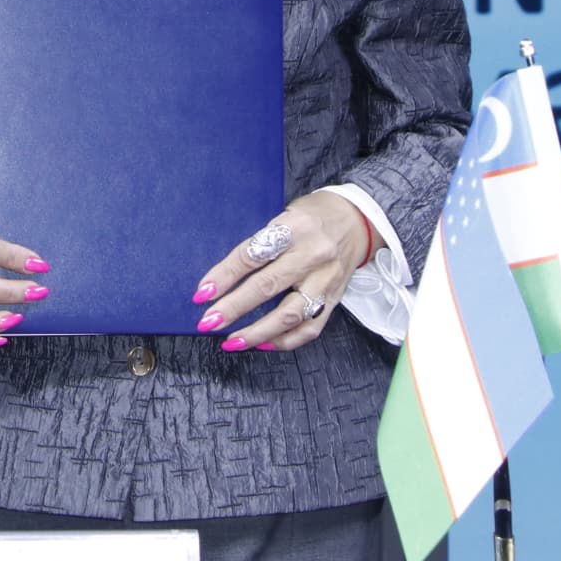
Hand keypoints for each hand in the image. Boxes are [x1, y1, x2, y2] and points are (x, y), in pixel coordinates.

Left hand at [190, 191, 370, 353]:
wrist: (358, 219)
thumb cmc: (312, 216)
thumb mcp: (284, 216)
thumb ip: (260, 243)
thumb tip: (222, 276)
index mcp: (294, 227)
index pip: (252, 254)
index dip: (224, 275)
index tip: (202, 292)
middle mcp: (312, 254)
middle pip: (267, 286)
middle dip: (234, 307)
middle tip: (208, 322)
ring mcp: (325, 279)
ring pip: (289, 314)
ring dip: (257, 332)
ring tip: (231, 341)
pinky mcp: (335, 299)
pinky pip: (311, 328)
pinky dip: (285, 340)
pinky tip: (263, 344)